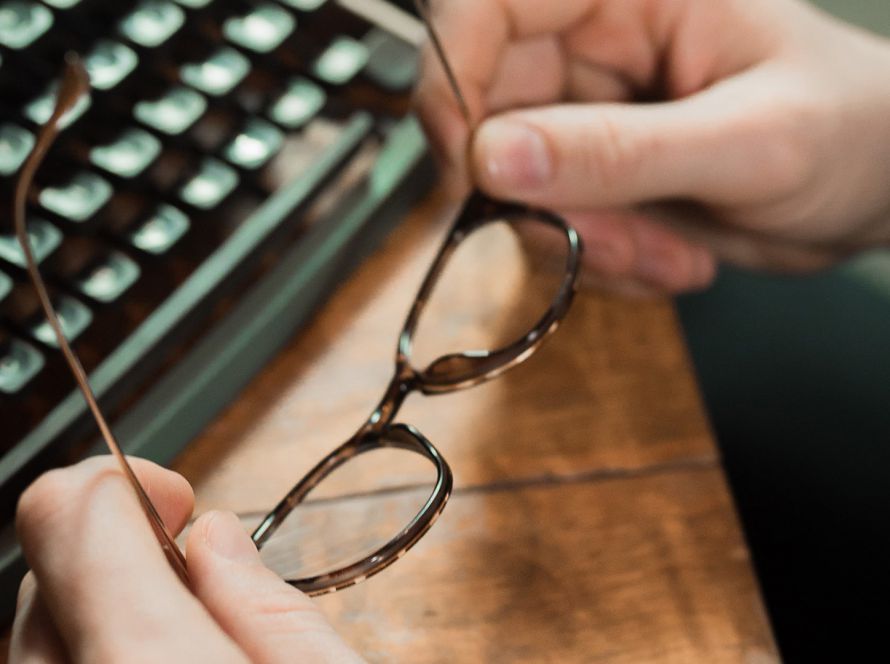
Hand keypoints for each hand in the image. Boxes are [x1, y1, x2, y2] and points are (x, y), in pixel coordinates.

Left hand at [11, 457, 361, 662]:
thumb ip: (268, 607)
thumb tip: (213, 539)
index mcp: (147, 663)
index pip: (70, 516)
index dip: (122, 481)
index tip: (175, 500)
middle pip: (45, 568)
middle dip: (119, 548)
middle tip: (197, 577)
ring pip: (38, 625)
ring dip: (103, 605)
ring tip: (188, 638)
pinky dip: (92, 648)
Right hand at [415, 0, 889, 294]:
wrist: (876, 187)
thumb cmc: (851, 130)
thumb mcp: (747, 144)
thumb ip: (619, 151)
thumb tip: (494, 159)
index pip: (486, 7)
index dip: (454, 81)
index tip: (473, 171)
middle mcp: (593, 44)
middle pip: (485, 114)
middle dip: (538, 201)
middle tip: (613, 241)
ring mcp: (585, 113)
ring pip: (510, 187)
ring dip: (575, 242)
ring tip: (664, 254)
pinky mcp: (588, 171)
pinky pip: (544, 224)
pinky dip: (593, 259)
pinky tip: (665, 255)